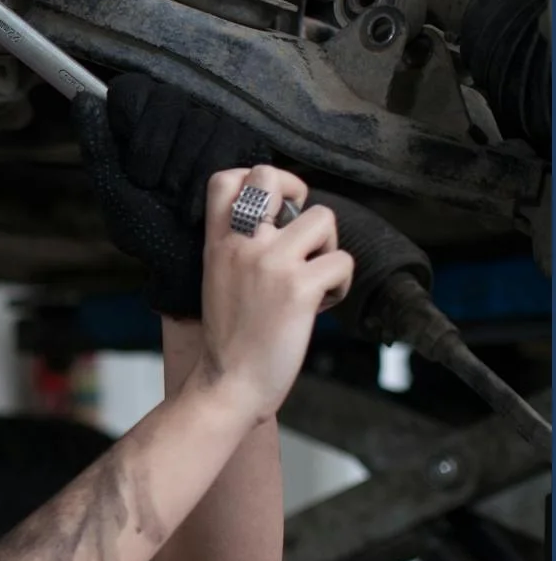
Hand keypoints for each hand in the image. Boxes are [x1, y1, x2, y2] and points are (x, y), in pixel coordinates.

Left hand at [72, 75, 272, 319]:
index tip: (129, 162)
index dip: (130, 124)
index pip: (132, 90)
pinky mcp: (244, 142)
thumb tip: (84, 100)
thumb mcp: (114, 192)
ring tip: (175, 199)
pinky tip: (196, 205)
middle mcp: (176, 118)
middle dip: (155, 151)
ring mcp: (211, 126)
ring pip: (198, 120)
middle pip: (167, 100)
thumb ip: (97, 146)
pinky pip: (227, 138)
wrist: (187, 265)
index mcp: (139, 126)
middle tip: (152, 187)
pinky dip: (205, 178)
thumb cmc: (149, 231)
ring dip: (180, 170)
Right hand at [195, 166, 354, 424]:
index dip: (259, 178)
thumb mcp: (219, 279)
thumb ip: (240, 247)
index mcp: (217, 243)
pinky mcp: (300, 288)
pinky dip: (340, 286)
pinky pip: (343, 262)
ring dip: (328, 248)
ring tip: (313, 279)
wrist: (229, 383)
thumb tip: (283, 221)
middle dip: (298, 195)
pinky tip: (320, 306)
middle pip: (271, 177)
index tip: (275, 204)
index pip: (227, 179)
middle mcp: (242, 244)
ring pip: (324, 218)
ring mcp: (271, 263)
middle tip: (303, 232)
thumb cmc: (230, 338)